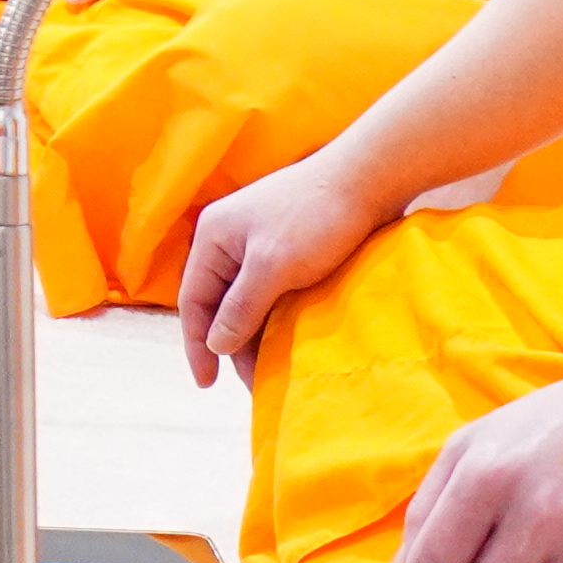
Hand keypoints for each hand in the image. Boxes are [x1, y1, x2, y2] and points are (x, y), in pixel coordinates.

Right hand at [175, 155, 383, 389]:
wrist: (368, 178)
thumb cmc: (315, 219)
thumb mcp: (273, 267)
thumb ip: (240, 308)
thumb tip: (215, 345)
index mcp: (213, 237)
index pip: (194, 301)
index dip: (197, 345)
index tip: (207, 383)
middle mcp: (229, 239)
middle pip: (219, 303)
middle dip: (231, 344)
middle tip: (253, 383)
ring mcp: (258, 241)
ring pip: (246, 299)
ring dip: (255, 333)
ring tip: (272, 368)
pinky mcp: (287, 246)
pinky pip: (270, 290)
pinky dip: (274, 317)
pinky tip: (288, 339)